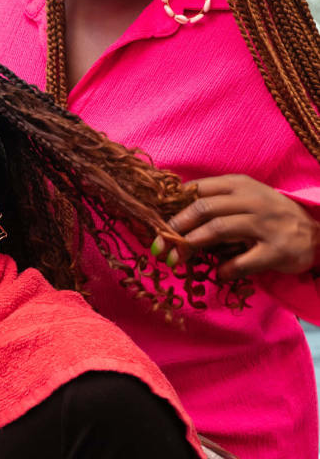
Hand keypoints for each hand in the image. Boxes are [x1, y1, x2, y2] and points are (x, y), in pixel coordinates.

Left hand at [153, 174, 319, 279]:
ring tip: (178, 257)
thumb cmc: (269, 214)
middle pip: (203, 209)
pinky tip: (218, 273)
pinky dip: (225, 269)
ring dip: (192, 244)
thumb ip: (213, 201)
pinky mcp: (276, 250)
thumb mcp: (243, 197)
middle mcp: (250, 200)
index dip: (173, 206)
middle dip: (176, 227)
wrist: (317, 231)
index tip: (155, 222)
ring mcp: (265, 225)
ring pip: (218, 229)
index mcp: (238, 185)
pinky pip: (242, 261)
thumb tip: (171, 213)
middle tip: (160, 245)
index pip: (197, 190)